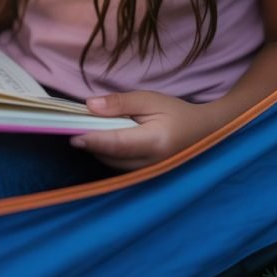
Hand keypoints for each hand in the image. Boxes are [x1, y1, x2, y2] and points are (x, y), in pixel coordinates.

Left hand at [70, 91, 216, 170]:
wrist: (203, 133)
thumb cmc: (177, 113)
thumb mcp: (150, 99)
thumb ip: (121, 103)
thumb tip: (90, 105)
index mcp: (155, 142)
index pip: (117, 144)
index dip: (93, 140)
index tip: (73, 136)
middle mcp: (150, 164)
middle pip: (110, 156)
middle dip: (91, 142)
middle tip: (75, 124)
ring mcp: (148, 174)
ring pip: (112, 164)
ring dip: (98, 148)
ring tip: (89, 129)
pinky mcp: (144, 177)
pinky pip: (119, 167)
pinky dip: (108, 153)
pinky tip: (105, 139)